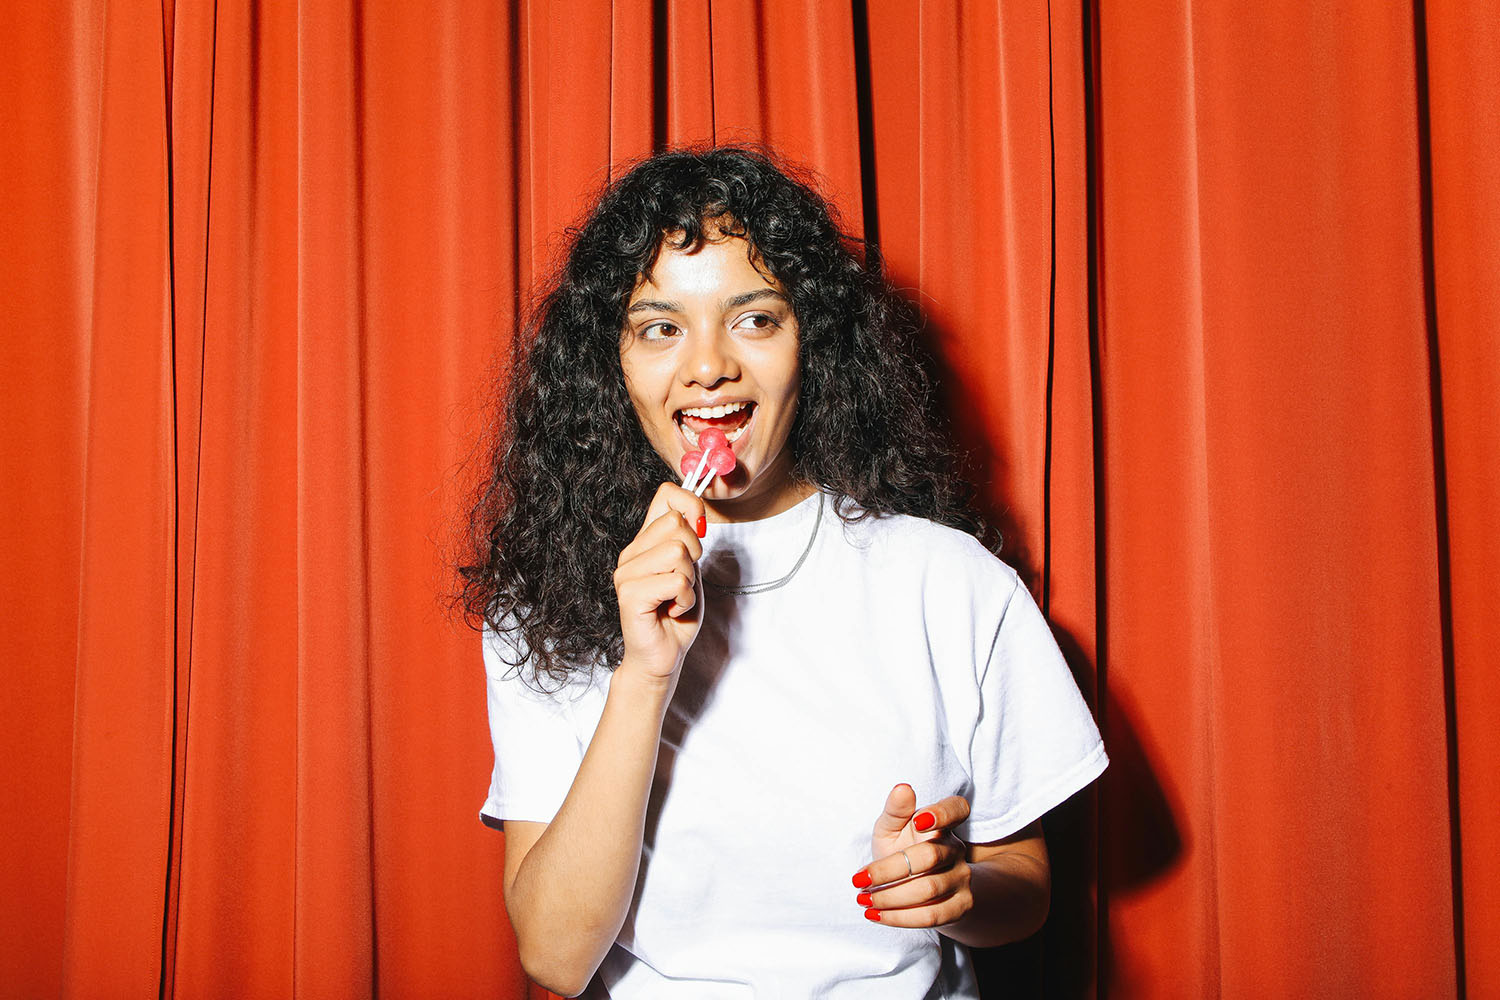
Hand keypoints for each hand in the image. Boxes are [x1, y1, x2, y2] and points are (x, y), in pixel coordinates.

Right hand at [612, 482, 706, 682]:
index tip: (699, 528)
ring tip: (677, 598)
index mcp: (645, 541)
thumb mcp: (690, 569)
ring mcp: (626, 573)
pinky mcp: (630, 594)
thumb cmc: (676, 613)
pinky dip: (685, 599)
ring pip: (678, 553)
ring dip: (690, 581)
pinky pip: (676, 581)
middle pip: (677, 524)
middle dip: (695, 554)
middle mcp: (631, 553)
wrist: (662, 656)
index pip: (665, 495)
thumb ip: (688, 542)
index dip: (690, 504)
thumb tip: (695, 514)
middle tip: (684, 580)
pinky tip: (672, 610)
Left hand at [851, 783, 973, 928]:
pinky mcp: (961, 906)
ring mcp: (963, 878)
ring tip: (863, 899)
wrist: (924, 888)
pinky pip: (932, 916)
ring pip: (928, 890)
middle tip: (858, 880)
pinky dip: (899, 918)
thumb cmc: (902, 849)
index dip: (942, 814)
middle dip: (888, 871)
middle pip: (928, 857)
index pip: (956, 809)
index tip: (918, 820)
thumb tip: (902, 788)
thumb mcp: (892, 829)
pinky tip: (877, 915)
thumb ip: (896, 811)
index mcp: (943, 823)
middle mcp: (957, 849)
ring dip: (889, 898)